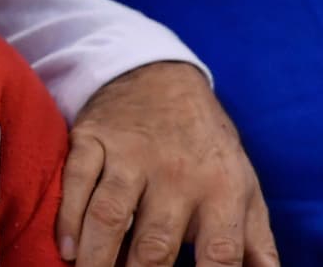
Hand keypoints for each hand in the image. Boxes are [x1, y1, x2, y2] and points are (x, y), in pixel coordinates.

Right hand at [56, 61, 276, 266]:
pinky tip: (66, 248)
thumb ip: (256, 244)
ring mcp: (132, 153)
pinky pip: (76, 180)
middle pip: (155, 245)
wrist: (161, 75)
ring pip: (110, 215)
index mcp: (222, 190)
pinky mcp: (94, 137)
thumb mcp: (243, 186)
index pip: (220, 256)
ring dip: (96, 257)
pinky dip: (67, 217)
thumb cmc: (207, 146)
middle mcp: (177, 173)